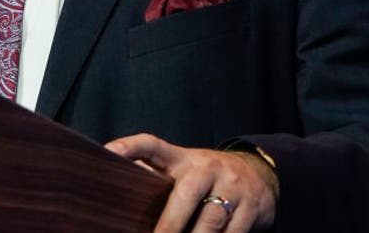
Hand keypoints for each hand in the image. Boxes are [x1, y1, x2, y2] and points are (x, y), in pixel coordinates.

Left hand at [105, 133, 277, 232]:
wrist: (259, 174)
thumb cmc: (206, 177)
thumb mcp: (183, 170)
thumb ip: (158, 177)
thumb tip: (123, 197)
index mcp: (182, 158)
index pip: (152, 144)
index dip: (130, 145)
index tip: (108, 152)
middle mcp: (207, 168)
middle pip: (186, 193)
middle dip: (170, 223)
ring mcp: (232, 186)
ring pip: (211, 220)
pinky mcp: (251, 207)